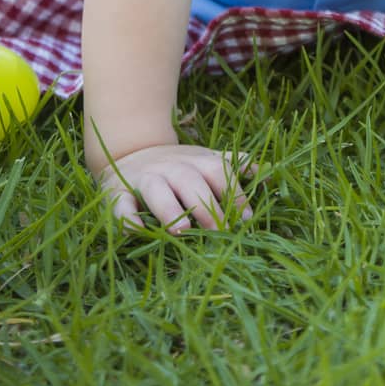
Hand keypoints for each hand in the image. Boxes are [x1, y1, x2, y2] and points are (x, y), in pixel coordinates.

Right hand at [93, 143, 264, 234]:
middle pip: (191, 182)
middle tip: (221, 232)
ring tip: (182, 230)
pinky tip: (135, 231)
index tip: (247, 218)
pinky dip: (126, 217)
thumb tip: (267, 172)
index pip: (219, 172)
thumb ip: (232, 166)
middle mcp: (171, 167)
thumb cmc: (176, 166)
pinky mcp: (117, 193)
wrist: (129, 153)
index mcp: (195, 161)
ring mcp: (144, 179)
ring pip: (157, 190)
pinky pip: (121, 205)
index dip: (234, 193)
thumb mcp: (204, 160)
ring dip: (169, 208)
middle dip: (207, 206)